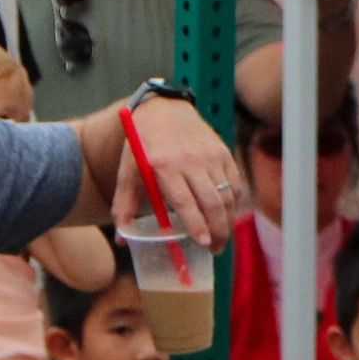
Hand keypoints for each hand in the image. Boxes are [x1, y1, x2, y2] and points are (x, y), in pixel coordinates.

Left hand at [112, 94, 239, 247]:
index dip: (196, 224)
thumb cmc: (144, 147)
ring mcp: (211, 156)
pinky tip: (227, 216)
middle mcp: (190, 160)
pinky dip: (234, 205)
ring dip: (228, 222)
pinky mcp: (224, 153)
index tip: (202, 243)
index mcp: (163, 166)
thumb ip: (124, 206)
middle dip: (217, 231)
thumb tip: (123, 240)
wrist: (163, 110)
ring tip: (221, 238)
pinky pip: (235, 185)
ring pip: (227, 196)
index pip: (185, 201)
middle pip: (212, 203)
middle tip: (214, 249)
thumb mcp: (128, 172)